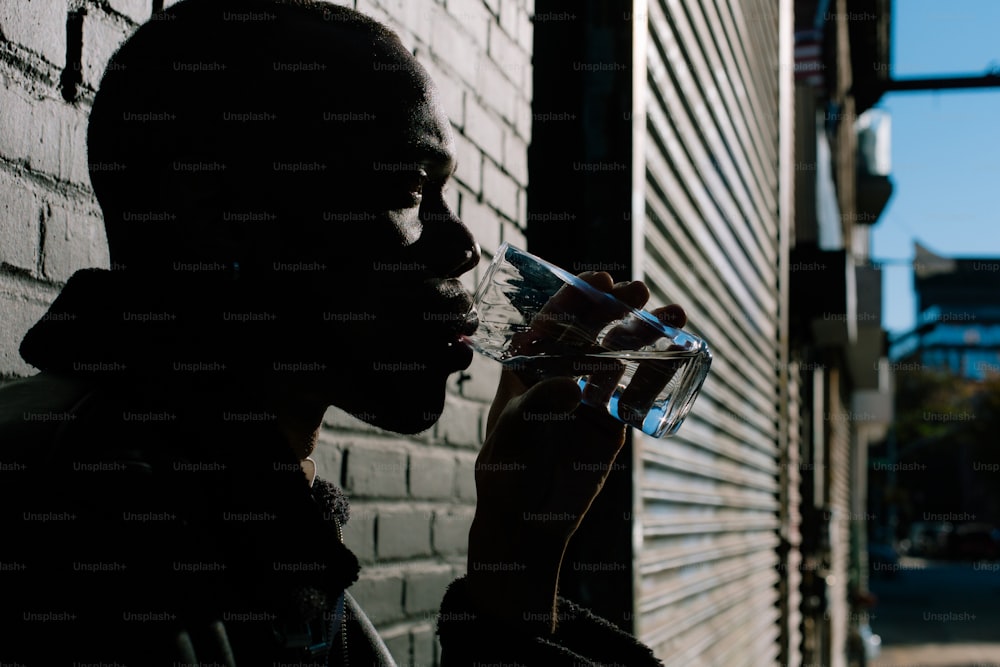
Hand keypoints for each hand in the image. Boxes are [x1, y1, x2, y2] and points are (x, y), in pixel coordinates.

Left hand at [466, 272, 684, 632]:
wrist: (528, 522)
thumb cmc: (507, 470)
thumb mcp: (514, 432)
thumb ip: (539, 404)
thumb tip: (575, 383)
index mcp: (527, 369)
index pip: (550, 324)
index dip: (574, 298)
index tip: (599, 278)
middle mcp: (560, 376)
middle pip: (591, 332)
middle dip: (616, 308)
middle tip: (641, 290)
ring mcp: (589, 398)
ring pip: (620, 357)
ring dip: (645, 335)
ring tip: (674, 316)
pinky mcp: (611, 423)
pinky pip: (636, 393)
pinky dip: (654, 375)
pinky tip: (674, 358)